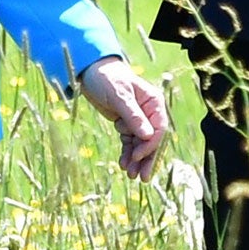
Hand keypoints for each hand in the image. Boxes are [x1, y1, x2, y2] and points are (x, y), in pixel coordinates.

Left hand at [78, 56, 169, 180]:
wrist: (90, 71)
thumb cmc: (106, 78)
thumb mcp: (118, 95)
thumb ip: (133, 115)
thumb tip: (148, 135)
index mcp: (153, 102)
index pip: (158, 128)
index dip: (150, 145)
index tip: (137, 157)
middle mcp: (149, 112)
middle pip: (152, 140)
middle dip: (146, 159)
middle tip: (141, 178)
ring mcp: (138, 118)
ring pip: (140, 143)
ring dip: (135, 159)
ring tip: (129, 175)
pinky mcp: (126, 123)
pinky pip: (129, 141)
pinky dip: (127, 152)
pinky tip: (122, 164)